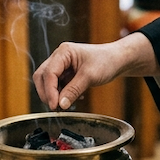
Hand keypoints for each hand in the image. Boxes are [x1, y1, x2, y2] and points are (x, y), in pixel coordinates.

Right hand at [32, 33, 158, 110]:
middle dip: (46, 93)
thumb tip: (61, 104)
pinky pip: (57, 85)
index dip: (49, 91)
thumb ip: (73, 90)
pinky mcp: (66, 73)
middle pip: (42, 76)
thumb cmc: (107, 61)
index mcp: (64, 52)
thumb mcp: (90, 76)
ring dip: (53, 94)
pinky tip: (73, 98)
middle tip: (55, 107)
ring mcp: (62, 65)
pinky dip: (61, 94)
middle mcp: (60, 57)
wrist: (118, 60)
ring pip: (47, 82)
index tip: (54, 105)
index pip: (49, 73)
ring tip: (65, 104)